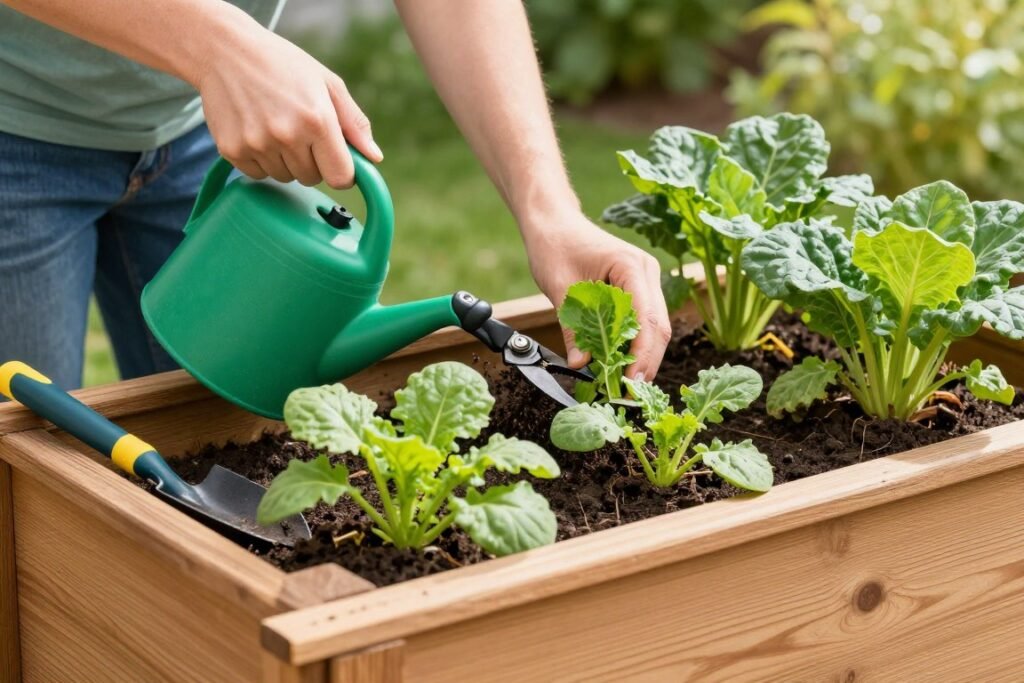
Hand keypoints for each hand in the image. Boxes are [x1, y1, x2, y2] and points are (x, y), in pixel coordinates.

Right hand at [192, 23, 381, 187]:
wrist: (224, 50)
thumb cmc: (282, 65)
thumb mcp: (327, 83)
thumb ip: (354, 123)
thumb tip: (374, 157)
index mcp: (317, 120)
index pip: (340, 177)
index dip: (342, 172)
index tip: (336, 160)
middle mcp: (287, 135)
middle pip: (312, 179)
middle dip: (312, 161)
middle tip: (299, 130)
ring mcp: (257, 145)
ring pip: (285, 177)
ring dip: (285, 161)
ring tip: (276, 125)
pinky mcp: (232, 150)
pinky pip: (258, 174)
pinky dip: (261, 160)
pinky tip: (257, 131)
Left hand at [522, 213, 671, 379]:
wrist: (553, 222)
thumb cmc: (554, 246)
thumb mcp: (559, 289)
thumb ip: (573, 327)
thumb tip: (580, 364)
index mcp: (630, 266)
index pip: (645, 318)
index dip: (641, 354)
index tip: (630, 381)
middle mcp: (646, 271)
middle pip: (658, 325)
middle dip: (647, 361)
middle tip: (631, 393)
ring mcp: (646, 279)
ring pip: (655, 326)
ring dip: (644, 355)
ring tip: (628, 384)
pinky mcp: (638, 287)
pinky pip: (643, 320)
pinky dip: (635, 343)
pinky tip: (623, 363)